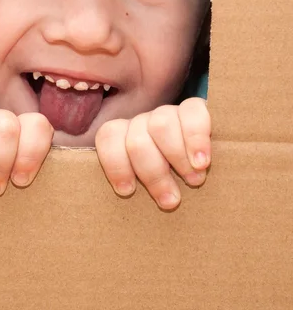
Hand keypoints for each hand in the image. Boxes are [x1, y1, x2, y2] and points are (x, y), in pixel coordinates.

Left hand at [94, 97, 210, 209]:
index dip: (115, 164)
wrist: (201, 160)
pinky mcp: (194, 108)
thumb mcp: (147, 185)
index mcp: (123, 136)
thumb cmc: (169, 181)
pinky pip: (192, 114)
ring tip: (193, 182)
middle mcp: (142, 122)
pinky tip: (202, 162)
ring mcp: (166, 112)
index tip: (128, 191)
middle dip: (153, 174)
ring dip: (177, 158)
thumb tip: (128, 201)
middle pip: (137, 141)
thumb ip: (136, 187)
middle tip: (170, 200)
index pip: (108, 137)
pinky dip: (196, 140)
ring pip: (161, 126)